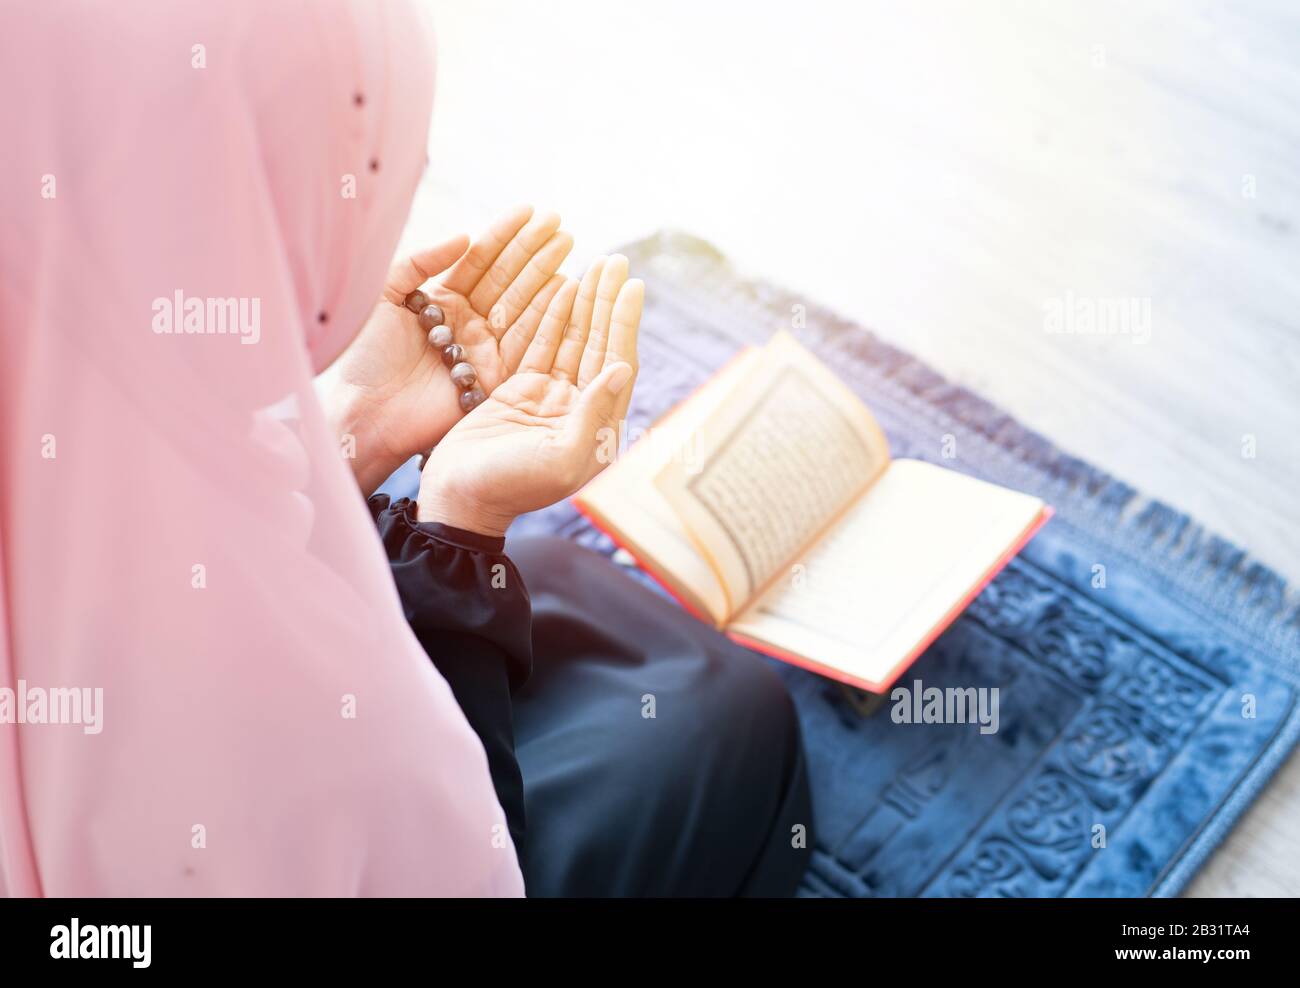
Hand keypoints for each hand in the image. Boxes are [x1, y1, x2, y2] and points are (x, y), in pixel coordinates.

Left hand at [317, 206, 574, 493]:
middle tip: (560, 223)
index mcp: (442, 301)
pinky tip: (565, 288)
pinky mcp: (495, 377)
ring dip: (547, 275)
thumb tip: (464, 236)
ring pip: (522, 305)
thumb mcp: (383, 296)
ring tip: (568, 245)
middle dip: (534, 250)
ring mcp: (484, 350)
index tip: (530, 210)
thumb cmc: (364, 356)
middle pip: (507, 279)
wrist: (364, 411)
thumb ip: (419, 262)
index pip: (480, 261)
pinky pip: (526, 342)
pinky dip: (547, 316)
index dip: (504, 234)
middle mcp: (468, 323)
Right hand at [417, 255, 642, 536]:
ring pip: (572, 340)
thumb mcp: (560, 458)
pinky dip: (551, 316)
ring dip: (585, 303)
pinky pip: (540, 345)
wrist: (460, 499)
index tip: (632, 285)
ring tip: (596, 262)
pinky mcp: (520, 391)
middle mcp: (579, 409)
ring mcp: (550, 398)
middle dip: (607, 301)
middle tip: (616, 260)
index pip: (617, 363)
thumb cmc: (510, 488)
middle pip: (598, 344)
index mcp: (598, 428)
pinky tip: (561, 286)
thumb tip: (622, 369)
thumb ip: (592, 415)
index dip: (624, 323)